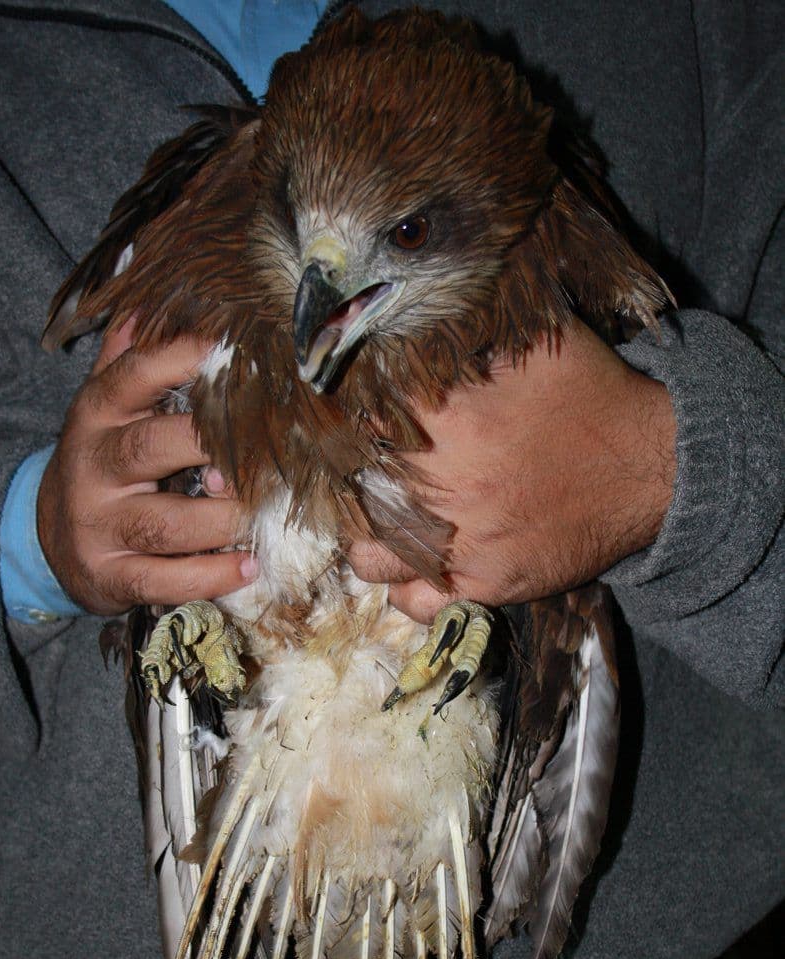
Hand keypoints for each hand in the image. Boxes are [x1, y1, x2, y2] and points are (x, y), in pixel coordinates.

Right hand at [37, 324, 255, 614]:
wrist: (50, 539)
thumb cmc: (103, 464)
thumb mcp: (107, 409)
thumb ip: (128, 360)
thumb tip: (149, 300)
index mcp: (96, 415)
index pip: (132, 377)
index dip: (179, 359)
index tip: (230, 346)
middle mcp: (93, 467)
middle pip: (150, 449)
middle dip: (209, 447)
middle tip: (267, 447)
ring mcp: (100, 525)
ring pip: (163, 522)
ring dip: (220, 520)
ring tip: (265, 513)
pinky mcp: (110, 576)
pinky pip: (162, 579)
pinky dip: (208, 576)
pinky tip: (248, 568)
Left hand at [349, 321, 675, 623]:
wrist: (650, 466)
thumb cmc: (587, 397)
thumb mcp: (527, 344)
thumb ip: (461, 336)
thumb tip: (398, 321)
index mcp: (445, 419)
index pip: (354, 425)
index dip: (344, 426)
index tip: (349, 425)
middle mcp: (444, 487)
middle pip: (354, 493)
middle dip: (354, 480)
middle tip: (366, 472)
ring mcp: (462, 544)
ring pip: (369, 556)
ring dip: (370, 537)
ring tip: (384, 519)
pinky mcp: (486, 585)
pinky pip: (413, 600)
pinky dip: (404, 585)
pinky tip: (411, 563)